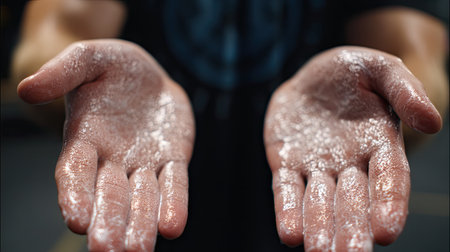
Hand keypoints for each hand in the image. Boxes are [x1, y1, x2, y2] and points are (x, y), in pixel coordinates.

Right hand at [18, 39, 194, 250]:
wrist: (148, 76)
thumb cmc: (111, 68)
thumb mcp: (88, 59)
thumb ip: (62, 72)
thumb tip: (28, 90)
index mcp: (84, 140)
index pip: (75, 172)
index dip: (74, 195)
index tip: (76, 220)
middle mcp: (112, 160)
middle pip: (108, 197)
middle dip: (108, 223)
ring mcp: (144, 163)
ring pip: (142, 199)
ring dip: (141, 224)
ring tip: (139, 251)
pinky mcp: (172, 159)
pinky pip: (174, 184)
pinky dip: (174, 204)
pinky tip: (173, 227)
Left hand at [264, 46, 440, 250]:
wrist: (311, 77)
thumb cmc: (352, 73)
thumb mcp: (381, 70)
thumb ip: (405, 91)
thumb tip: (432, 122)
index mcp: (380, 145)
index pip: (389, 179)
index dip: (389, 204)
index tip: (386, 232)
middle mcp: (349, 164)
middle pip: (353, 202)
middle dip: (352, 229)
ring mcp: (316, 167)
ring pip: (318, 203)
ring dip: (319, 228)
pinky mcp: (286, 163)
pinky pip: (286, 190)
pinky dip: (288, 211)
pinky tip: (290, 235)